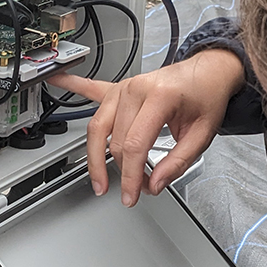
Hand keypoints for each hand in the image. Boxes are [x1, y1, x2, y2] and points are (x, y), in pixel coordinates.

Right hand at [48, 49, 245, 206]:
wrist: (209, 71)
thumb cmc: (206, 97)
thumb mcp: (202, 135)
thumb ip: (178, 162)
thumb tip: (155, 184)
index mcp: (160, 97)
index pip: (135, 145)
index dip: (130, 176)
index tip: (131, 195)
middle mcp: (136, 90)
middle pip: (116, 141)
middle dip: (122, 171)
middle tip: (134, 190)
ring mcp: (125, 87)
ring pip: (98, 127)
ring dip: (95, 156)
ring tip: (98, 179)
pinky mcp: (120, 88)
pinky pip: (92, 89)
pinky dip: (73, 85)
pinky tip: (56, 80)